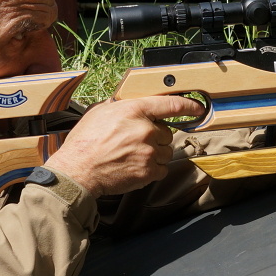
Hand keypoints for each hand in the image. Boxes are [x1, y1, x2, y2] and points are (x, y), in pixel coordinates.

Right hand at [44, 96, 204, 196]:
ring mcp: (149, 152)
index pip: (170, 105)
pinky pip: (162, 169)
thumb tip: (130, 103)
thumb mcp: (99, 112)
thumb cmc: (84, 143)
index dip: (188, 106)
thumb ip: (120, 106)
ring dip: (155, 154)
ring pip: (166, 152)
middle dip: (156, 138)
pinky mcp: (148, 172)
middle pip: (167, 133)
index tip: (198, 109)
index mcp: (133, 110)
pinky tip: (135, 167)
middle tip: (135, 143)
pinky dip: (152, 169)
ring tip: (133, 156)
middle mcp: (145, 130)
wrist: (77, 171)